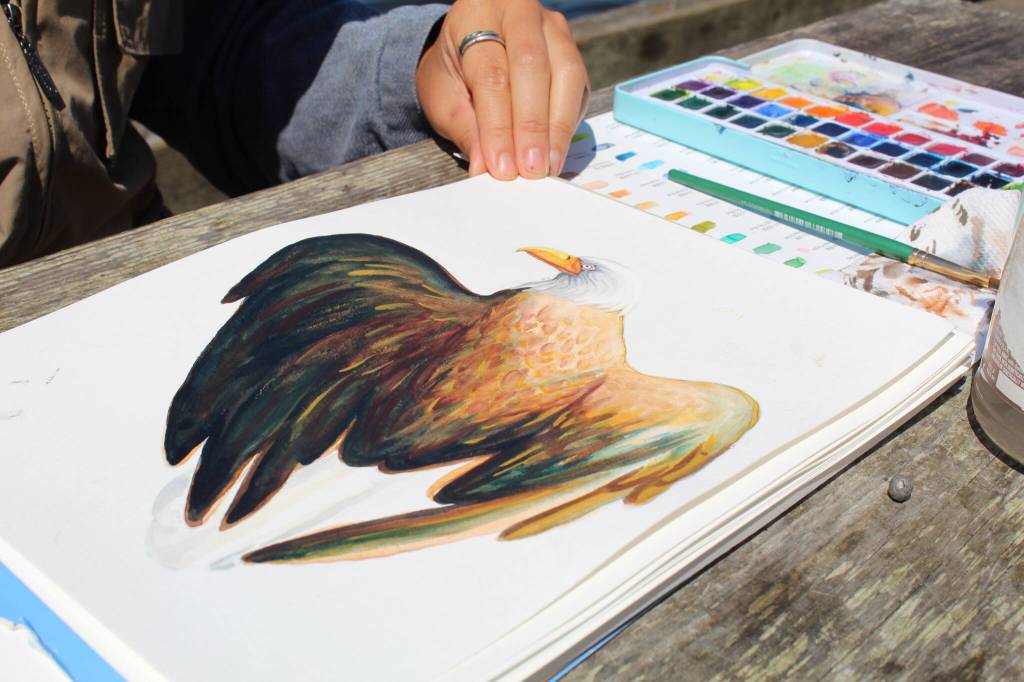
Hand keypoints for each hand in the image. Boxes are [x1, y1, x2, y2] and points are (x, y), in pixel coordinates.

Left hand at [415, 0, 589, 179]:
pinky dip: (568, 122)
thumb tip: (485, 166)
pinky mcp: (571, 50)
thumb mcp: (441, 96)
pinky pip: (578, 86)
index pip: (491, 74)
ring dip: (558, 126)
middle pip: (531, 67)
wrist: (468, 45)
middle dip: (532, 126)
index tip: (501, 166)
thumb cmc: (453, 70)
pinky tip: (556, 150)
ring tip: (548, 165)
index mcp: (477, 15)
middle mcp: (519, 12)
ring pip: (565, 73)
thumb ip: (463, 127)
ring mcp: (552, 28)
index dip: (498, 125)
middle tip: (530, 169)